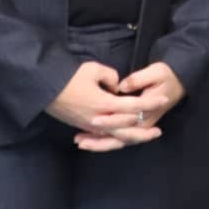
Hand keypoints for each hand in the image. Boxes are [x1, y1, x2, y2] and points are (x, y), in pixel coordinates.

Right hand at [46, 60, 160, 145]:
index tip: (164, 98)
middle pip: (126, 130)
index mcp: (104, 103)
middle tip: (158, 131)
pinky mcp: (83, 126)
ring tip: (144, 136)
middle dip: (144, 132)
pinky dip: (115, 138)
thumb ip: (111, 77)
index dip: (150, 102)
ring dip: (131, 138)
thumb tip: (117, 86)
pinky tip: (123, 137)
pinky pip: (103, 136)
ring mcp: (90, 125)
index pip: (133, 106)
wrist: (44, 90)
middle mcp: (99, 119)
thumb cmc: (69, 78)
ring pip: (115, 137)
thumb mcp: (93, 69)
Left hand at [73, 61, 185, 151]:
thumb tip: (122, 86)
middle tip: (79, 139)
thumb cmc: (167, 76)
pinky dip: (104, 140)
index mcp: (148, 112)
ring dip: (99, 144)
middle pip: (120, 139)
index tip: (93, 120)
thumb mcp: (156, 72)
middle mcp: (143, 123)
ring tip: (80, 141)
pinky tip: (89, 138)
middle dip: (99, 142)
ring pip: (118, 141)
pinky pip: (119, 137)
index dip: (110, 123)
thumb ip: (139, 79)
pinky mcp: (135, 125)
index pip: (127, 123)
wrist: (178, 82)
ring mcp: (139, 126)